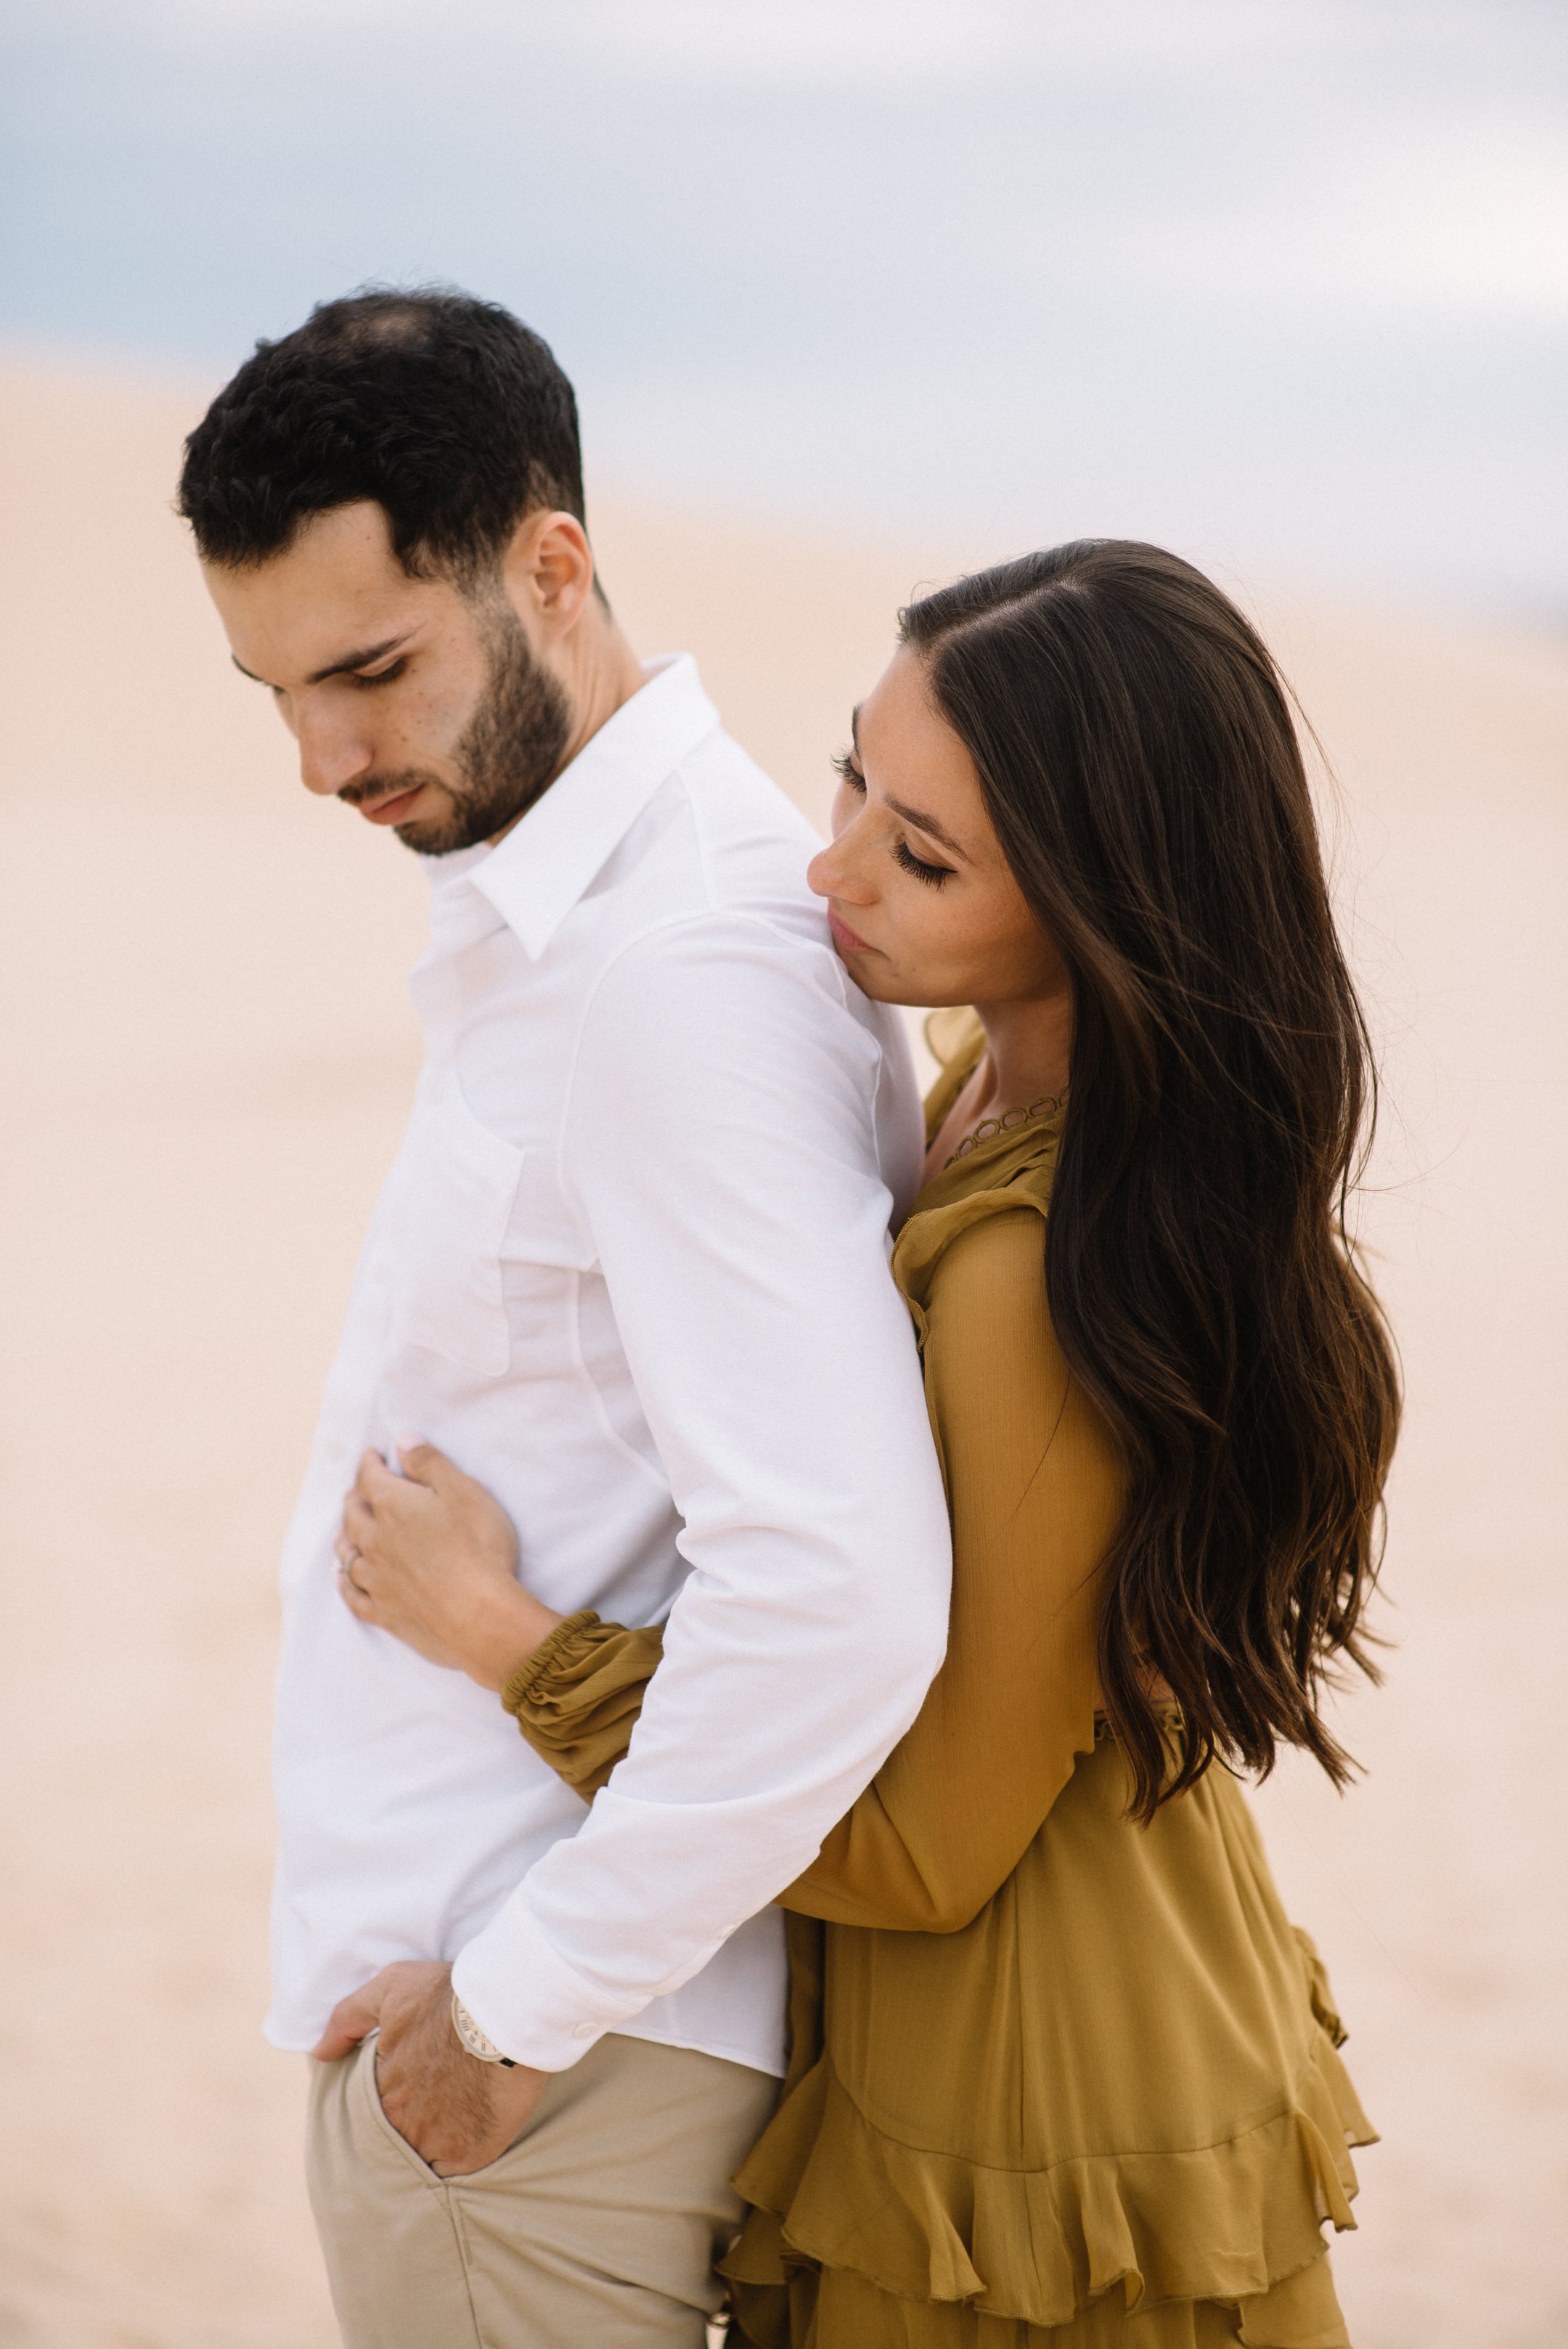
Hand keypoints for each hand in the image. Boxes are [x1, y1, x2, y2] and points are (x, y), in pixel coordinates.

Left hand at [312, 1959, 547, 2175]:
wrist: (505, 2010)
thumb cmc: (448, 1996)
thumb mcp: (392, 1988)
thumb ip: (349, 2017)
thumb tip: (320, 2052)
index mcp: (382, 2089)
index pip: (377, 2110)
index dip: (398, 2097)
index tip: (417, 2084)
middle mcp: (403, 2122)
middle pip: (401, 2136)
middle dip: (415, 2123)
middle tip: (440, 2103)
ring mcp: (436, 2143)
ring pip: (427, 2156)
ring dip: (438, 2142)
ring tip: (459, 2119)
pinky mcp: (470, 2155)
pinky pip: (458, 2169)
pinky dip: (464, 2154)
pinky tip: (476, 2131)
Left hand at [335, 1441, 563, 1689]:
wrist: (479, 1616)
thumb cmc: (479, 1548)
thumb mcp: (463, 1492)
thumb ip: (429, 1464)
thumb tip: (402, 1440)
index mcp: (394, 1506)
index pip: (371, 1477)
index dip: (370, 1463)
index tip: (373, 1455)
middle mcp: (376, 1540)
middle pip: (353, 1514)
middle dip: (355, 1497)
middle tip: (359, 1490)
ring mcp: (377, 1579)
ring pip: (348, 1553)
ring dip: (345, 1537)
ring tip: (344, 1530)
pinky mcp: (384, 1612)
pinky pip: (353, 1595)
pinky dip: (345, 1583)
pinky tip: (344, 1579)